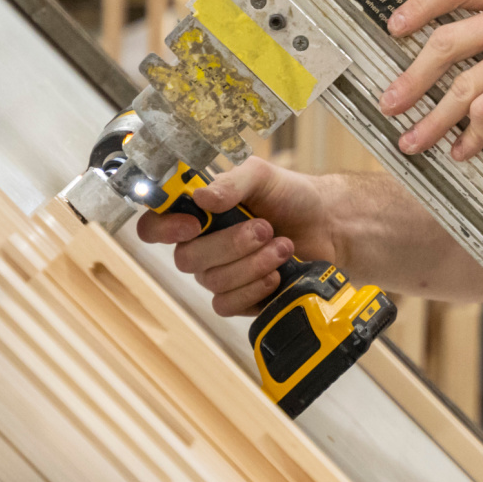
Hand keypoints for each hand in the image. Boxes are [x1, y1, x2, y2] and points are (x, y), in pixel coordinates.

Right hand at [137, 158, 337, 316]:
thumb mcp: (263, 176)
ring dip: (252, 263)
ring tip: (283, 245)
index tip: (192, 224)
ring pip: (213, 282)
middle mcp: (203, 245)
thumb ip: (232, 183)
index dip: (162, 229)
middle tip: (265, 228)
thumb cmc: (291, 196)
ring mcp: (220, 274)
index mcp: (199, 213)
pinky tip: (276, 274)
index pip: (155, 226)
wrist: (328, 225)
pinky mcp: (240, 299)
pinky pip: (227, 305)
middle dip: (231, 244)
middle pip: (187, 259)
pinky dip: (254, 288)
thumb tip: (201, 199)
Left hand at [378, 0, 482, 159]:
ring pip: (462, 83)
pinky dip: (470, 135)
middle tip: (390, 102)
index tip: (393, 28)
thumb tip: (441, 49)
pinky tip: (463, 150)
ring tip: (412, 141)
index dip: (419, 5)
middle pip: (447, 40)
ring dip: (433, 118)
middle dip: (412, 78)